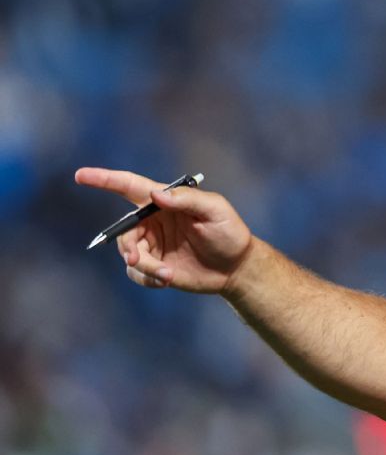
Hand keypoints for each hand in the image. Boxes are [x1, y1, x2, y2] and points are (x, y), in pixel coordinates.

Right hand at [75, 168, 254, 293]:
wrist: (236, 267)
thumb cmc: (229, 232)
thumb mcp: (215, 211)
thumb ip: (187, 200)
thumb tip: (155, 194)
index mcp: (164, 201)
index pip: (129, 186)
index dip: (103, 179)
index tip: (80, 175)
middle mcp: (153, 220)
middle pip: (124, 230)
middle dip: (128, 247)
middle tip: (138, 261)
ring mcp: (152, 243)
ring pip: (129, 254)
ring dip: (144, 266)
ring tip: (166, 275)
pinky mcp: (154, 265)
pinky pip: (136, 273)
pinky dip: (148, 278)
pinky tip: (168, 280)